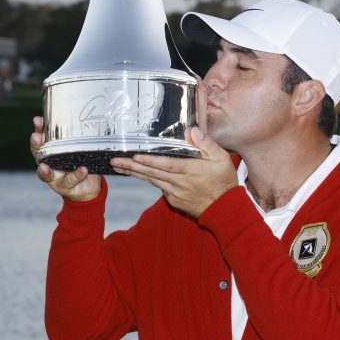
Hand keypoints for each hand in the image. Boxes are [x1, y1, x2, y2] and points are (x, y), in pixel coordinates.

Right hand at [30, 116, 101, 202]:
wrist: (89, 186)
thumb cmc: (81, 162)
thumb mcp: (80, 148)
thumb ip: (78, 137)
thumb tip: (84, 116)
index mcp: (50, 152)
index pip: (41, 139)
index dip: (38, 129)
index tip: (38, 120)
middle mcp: (49, 164)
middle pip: (38, 155)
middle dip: (36, 146)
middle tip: (36, 137)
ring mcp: (55, 178)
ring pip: (46, 175)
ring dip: (44, 170)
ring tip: (44, 166)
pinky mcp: (65, 188)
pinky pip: (70, 180)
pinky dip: (76, 175)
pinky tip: (83, 169)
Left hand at [110, 127, 236, 218]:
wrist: (224, 209)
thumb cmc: (224, 181)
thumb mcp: (222, 159)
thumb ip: (207, 144)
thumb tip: (192, 131)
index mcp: (191, 170)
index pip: (166, 165)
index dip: (150, 161)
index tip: (135, 157)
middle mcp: (180, 183)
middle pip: (152, 173)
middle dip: (132, 167)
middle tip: (115, 161)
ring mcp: (175, 193)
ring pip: (152, 180)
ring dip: (135, 173)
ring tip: (119, 166)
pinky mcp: (174, 200)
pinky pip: (159, 187)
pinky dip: (148, 180)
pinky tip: (137, 173)